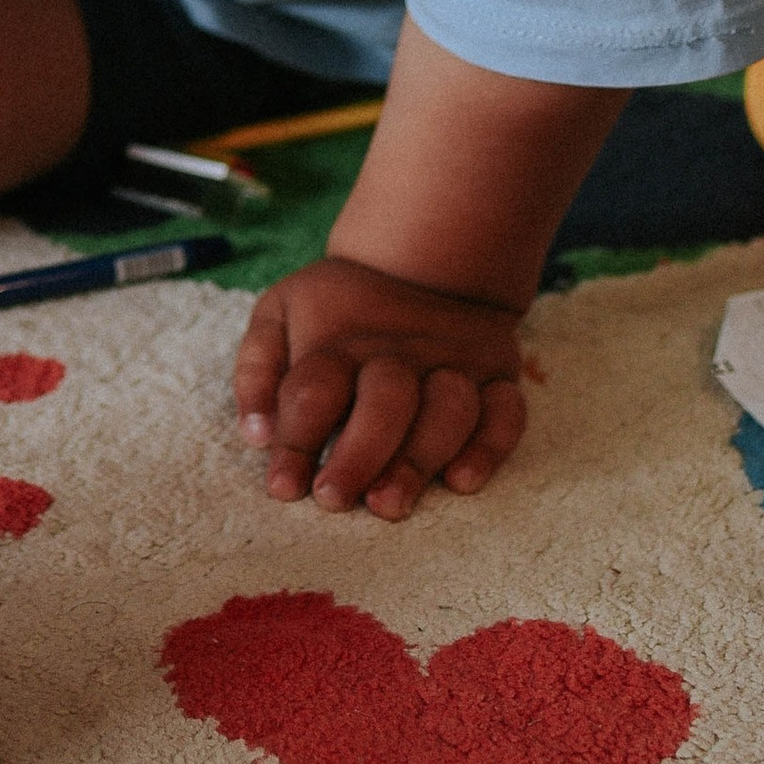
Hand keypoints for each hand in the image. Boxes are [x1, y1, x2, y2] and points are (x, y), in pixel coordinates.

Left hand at [234, 252, 525, 518]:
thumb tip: (257, 436)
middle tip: (334, 499)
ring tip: (389, 503)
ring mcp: (452, 362)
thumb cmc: (338, 307)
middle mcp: (397, 352)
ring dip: (419, 460)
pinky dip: (489, 447)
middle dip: (358, 455)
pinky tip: (461, 480)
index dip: (294, 442)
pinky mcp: (497, 375)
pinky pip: (506, 412)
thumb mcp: (280, 312)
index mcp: (337, 339)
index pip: (313, 391)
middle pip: (384, 401)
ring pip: (447, 410)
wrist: (421, 259)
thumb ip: (258, 370)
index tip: (284, 488)